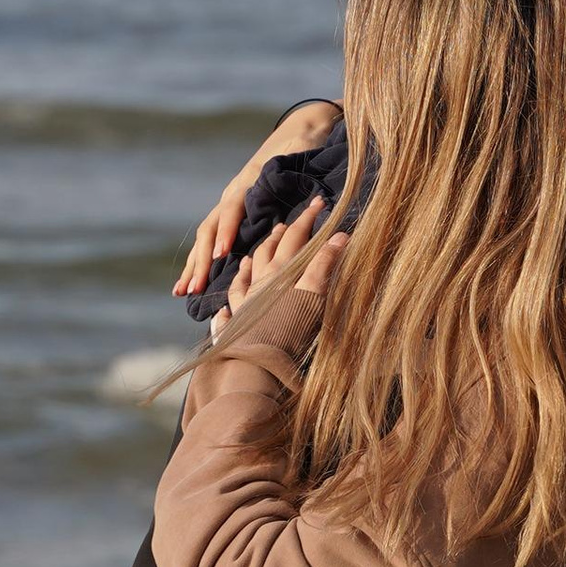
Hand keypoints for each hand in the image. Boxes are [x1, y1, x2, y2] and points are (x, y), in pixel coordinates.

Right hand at [173, 100, 340, 295]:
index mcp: (248, 183)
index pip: (232, 209)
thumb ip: (291, 171)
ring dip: (194, 265)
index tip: (223, 253)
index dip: (227, 231)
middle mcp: (232, 195)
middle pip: (210, 228)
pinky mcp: (231, 215)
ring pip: (205, 238)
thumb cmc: (303, 148)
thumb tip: (292, 190)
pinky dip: (200, 262)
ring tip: (183, 292)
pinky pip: (211, 240)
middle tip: (195, 287)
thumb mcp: (300, 156)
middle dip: (202, 259)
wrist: (300, 131)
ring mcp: (228, 205)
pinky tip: (192, 284)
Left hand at [218, 199, 347, 322]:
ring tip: (255, 253)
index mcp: (280, 272)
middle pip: (269, 250)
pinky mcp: (235, 325)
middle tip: (288, 224)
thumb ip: (324, 265)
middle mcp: (258, 283)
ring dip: (252, 260)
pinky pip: (229, 308)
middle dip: (281, 234)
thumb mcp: (313, 296)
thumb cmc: (289, 331)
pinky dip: (229, 300)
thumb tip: (340, 236)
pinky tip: (225, 306)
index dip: (308, 218)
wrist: (258, 364)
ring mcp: (244, 303)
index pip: (295, 237)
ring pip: (246, 274)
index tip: (319, 202)